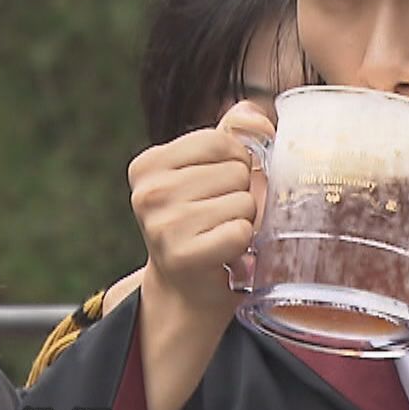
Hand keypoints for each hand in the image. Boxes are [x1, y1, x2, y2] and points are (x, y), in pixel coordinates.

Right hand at [126, 101, 274, 315]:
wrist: (186, 288)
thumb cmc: (202, 221)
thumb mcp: (208, 169)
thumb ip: (232, 132)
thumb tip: (260, 121)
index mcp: (148, 164)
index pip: (220, 140)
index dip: (236, 161)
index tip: (219, 185)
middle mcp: (148, 192)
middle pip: (235, 171)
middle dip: (240, 193)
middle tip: (219, 216)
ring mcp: (162, 225)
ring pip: (243, 201)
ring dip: (244, 218)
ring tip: (220, 232)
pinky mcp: (182, 255)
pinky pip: (241, 231)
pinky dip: (243, 242)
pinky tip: (224, 251)